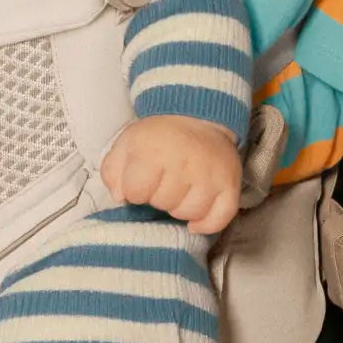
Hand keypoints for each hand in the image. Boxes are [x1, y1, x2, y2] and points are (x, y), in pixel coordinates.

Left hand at [100, 117, 241, 235]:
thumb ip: (112, 171)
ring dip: (180, 208)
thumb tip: (120, 196)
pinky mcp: (230, 184)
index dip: (134, 190)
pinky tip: (194, 222)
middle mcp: (184, 163)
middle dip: (158, 196)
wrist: (198, 118)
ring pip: (189, 212)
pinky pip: (219, 218)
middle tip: (163, 181)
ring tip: (179, 192)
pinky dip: (206, 224)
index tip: (141, 180)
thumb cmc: (158, 136)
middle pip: (163, 203)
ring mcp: (209, 175)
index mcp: (153, 151)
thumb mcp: (126, 145)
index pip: (135, 192)